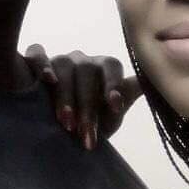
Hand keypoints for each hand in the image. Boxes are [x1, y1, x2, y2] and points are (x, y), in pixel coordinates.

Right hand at [25, 45, 141, 149]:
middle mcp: (83, 60)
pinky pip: (37, 53)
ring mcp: (60, 59)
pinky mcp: (36, 62)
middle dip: (87, 105)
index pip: (112, 66)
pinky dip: (41, 63)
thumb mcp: (111, 114)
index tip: (115, 107)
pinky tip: (46, 80)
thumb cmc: (92, 122)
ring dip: (65, 95)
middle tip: (87, 133)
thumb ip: (127, 96)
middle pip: (87, 71)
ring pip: (64, 66)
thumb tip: (152, 82)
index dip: (113, 84)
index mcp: (105, 68)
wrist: (62, 134)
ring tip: (66, 122)